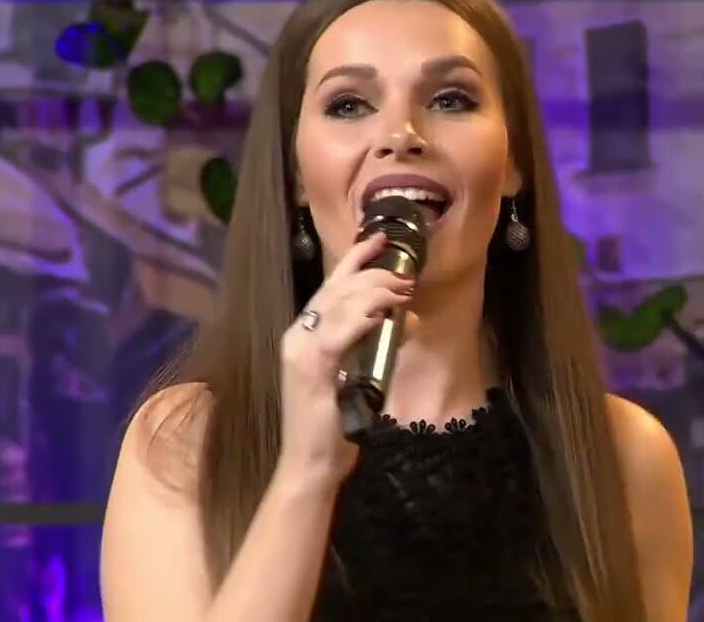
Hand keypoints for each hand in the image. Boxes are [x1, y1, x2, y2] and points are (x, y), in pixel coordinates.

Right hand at [276, 233, 415, 484]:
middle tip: (406, 277)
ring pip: (339, 304)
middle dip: (374, 274)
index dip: (355, 259)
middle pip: (336, 289)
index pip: (330, 287)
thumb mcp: (357, 376)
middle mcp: (297, 336)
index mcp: (304, 335)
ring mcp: (301, 351)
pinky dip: (362, 319)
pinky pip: (338, 334)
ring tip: (403, 292)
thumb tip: (403, 321)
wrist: (310, 463)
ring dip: (375, 293)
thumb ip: (371, 346)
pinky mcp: (311, 370)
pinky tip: (383, 314)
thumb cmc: (334, 425)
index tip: (381, 239)